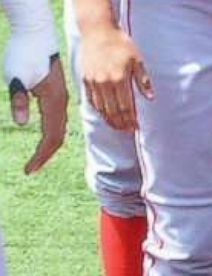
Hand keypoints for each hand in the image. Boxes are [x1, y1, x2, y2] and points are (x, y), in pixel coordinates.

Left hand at [9, 56, 67, 174]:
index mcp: (54, 103)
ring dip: (49, 146)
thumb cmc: (25, 53)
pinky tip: (44, 136)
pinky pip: (57, 121)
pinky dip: (51, 134)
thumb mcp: (16, 77)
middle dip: (44, 155)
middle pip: (57, 138)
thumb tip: (21, 124)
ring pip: (59, 130)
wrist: (37, 35)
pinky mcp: (56, 95)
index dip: (40, 156)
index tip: (28, 169)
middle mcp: (61, 104)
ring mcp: (60, 99)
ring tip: (37, 157)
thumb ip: (19, 99)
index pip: (50, 138)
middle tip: (30, 169)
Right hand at [78, 24, 151, 131]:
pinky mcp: (85, 78)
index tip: (136, 127)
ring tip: (118, 127)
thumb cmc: (120, 44)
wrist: (97, 30)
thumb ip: (143, 80)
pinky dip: (99, 110)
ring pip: (101, 108)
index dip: (131, 120)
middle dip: (121, 123)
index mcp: (119, 78)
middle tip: (128, 131)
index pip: (126, 107)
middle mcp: (104, 82)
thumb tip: (151, 98)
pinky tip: (105, 115)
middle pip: (113, 111)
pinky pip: (91, 100)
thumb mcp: (137, 60)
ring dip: (110, 120)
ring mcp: (93, 81)